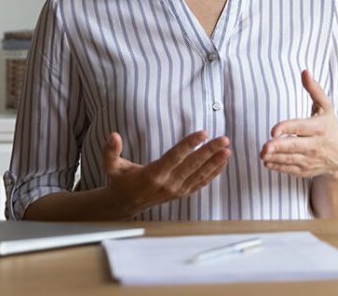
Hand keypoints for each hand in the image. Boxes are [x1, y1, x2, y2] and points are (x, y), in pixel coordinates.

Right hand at [100, 130, 230, 217]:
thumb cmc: (120, 181)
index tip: (203, 133)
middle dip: (209, 151)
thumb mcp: (111, 166)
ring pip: (199, 175)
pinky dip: (213, 174)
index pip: (175, 156)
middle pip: (192, 165)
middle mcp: (167, 183)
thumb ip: (110, 151)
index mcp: (153, 174)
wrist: (126, 204)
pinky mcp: (181, 193)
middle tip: (223, 139)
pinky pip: (200, 183)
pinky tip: (222, 163)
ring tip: (227, 150)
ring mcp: (176, 190)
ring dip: (215, 162)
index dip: (190, 144)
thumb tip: (113, 135)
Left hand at [260, 70, 337, 179]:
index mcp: (319, 128)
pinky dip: (278, 167)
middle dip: (279, 147)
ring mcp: (310, 159)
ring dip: (275, 157)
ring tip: (263, 153)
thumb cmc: (330, 127)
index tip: (274, 131)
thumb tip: (305, 72)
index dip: (286, 128)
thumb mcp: (325, 108)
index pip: (300, 127)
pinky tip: (267, 162)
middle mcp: (315, 145)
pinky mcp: (305, 170)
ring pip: (290, 159)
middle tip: (265, 147)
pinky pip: (290, 169)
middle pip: (294, 146)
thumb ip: (314, 90)